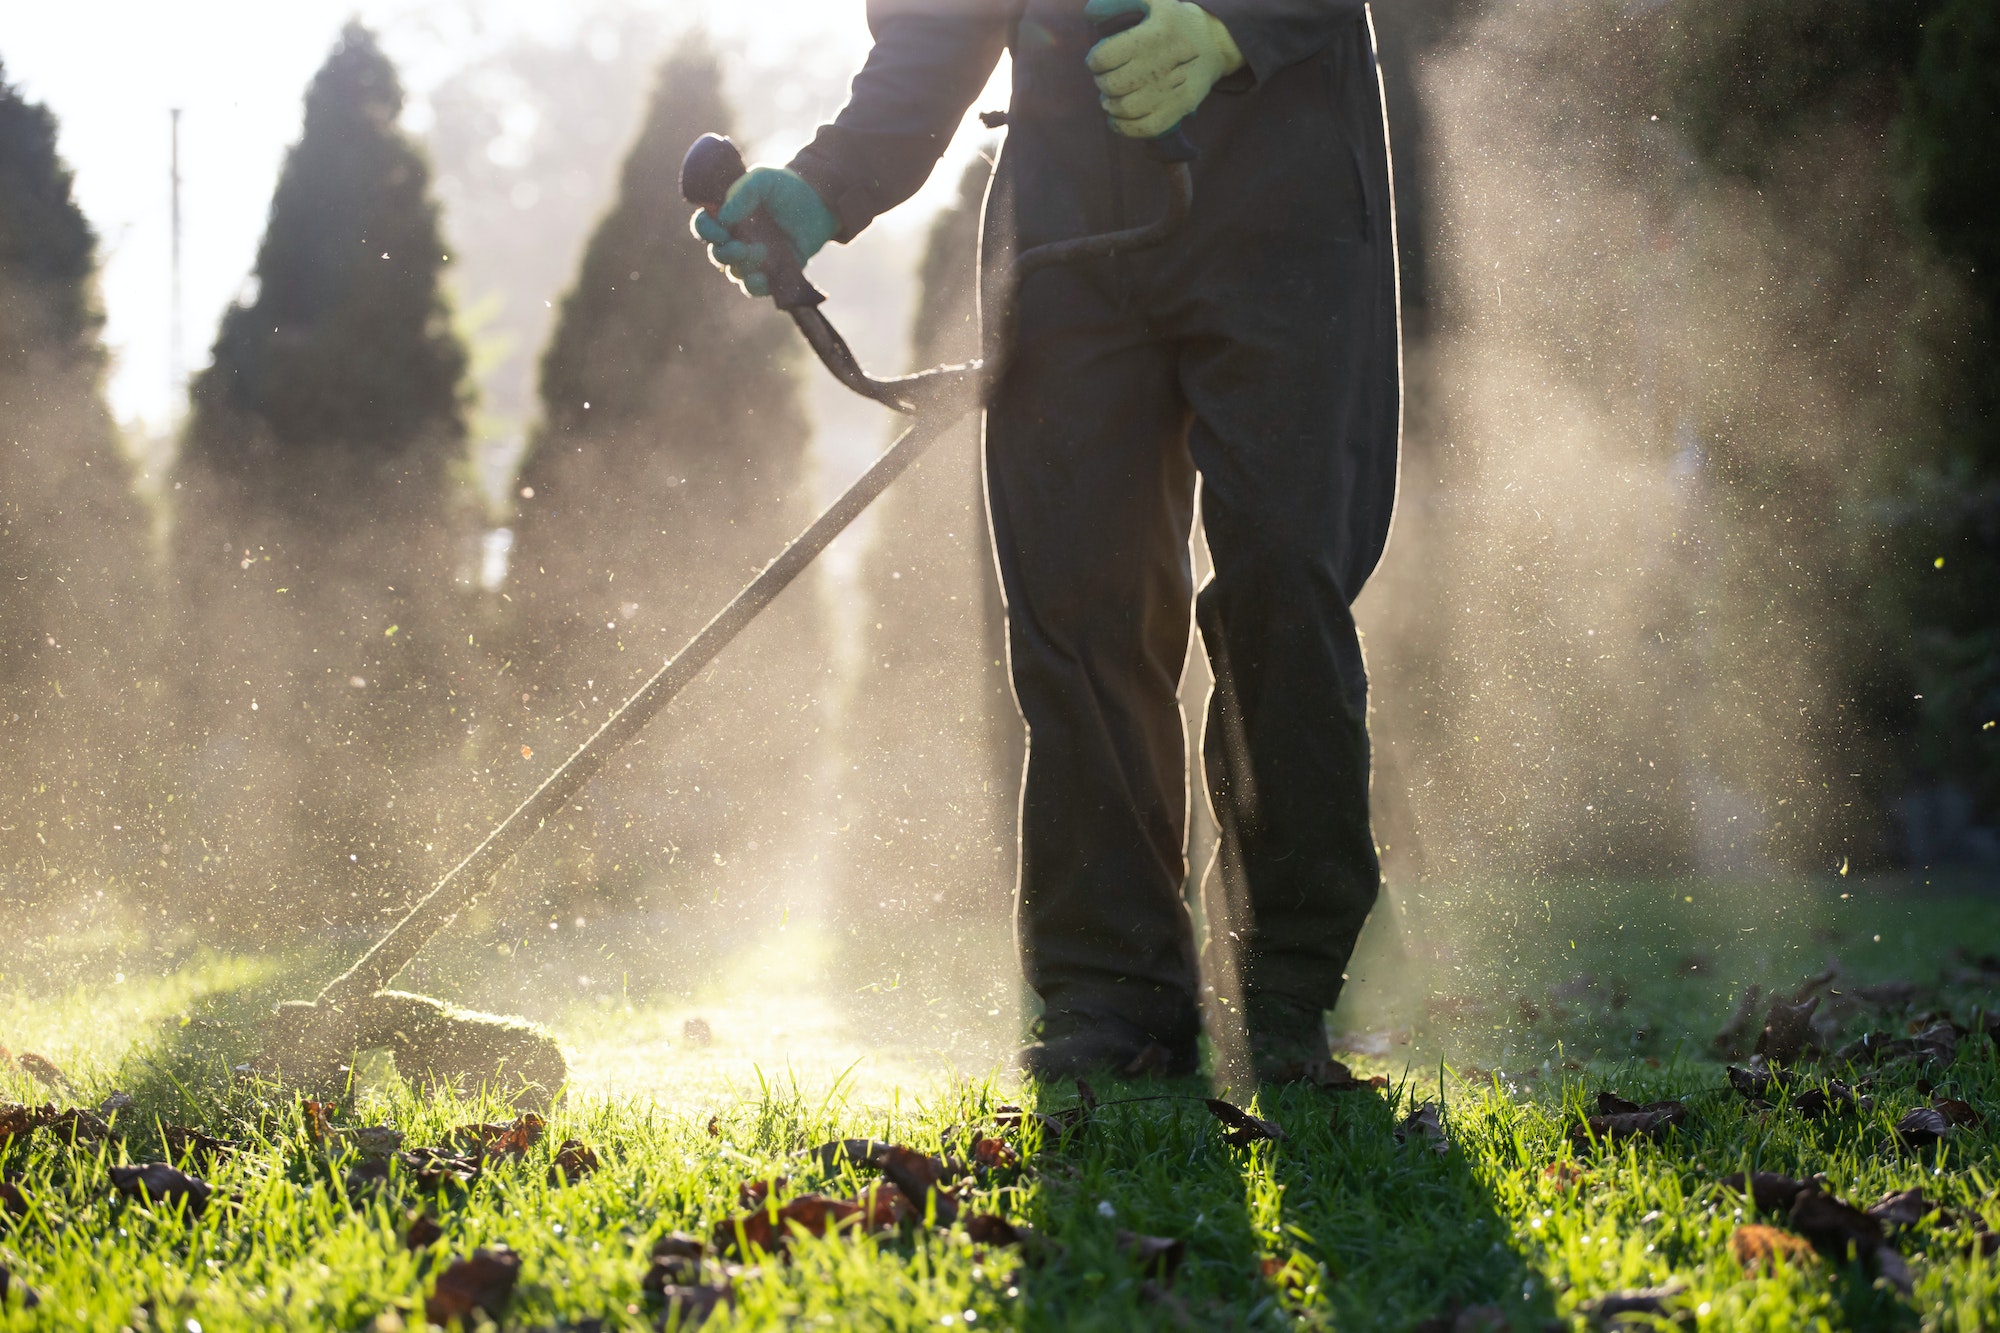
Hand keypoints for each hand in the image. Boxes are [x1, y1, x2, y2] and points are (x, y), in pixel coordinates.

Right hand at [689, 166, 837, 298]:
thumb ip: (742, 193)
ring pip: (735, 272)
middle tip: (741, 248)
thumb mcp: (762, 179)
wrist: (819, 202)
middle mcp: (736, 238)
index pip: (703, 226)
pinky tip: (761, 278)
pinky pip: (754, 287)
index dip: (705, 231)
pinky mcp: (771, 271)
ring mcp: (752, 256)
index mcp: (727, 215)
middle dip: (725, 253)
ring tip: (761, 252)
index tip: (720, 231)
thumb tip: (723, 218)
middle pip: (716, 254)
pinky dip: (754, 286)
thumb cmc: (786, 186)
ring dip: (743, 267)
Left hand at [1084, 0, 1243, 140]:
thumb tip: (1090, 15)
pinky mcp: (1180, 108)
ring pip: (1125, 109)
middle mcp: (1161, 64)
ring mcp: (1172, 89)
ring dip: (1110, 105)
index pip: (1104, 57)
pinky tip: (1117, 119)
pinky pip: (1145, 128)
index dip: (1094, 60)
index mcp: (1153, 35)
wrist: (1214, 42)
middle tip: (1106, 78)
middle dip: (1102, 83)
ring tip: (1112, 97)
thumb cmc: (1175, 19)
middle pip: (1112, 85)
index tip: (1099, 60)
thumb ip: (1118, 1)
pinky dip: (1124, 127)